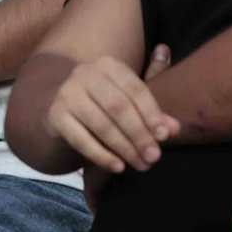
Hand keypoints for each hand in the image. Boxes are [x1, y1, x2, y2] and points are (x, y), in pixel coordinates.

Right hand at [42, 51, 180, 175]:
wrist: (64, 106)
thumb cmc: (105, 102)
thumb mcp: (128, 100)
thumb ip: (152, 111)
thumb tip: (175, 128)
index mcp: (109, 65)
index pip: (135, 89)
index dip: (151, 113)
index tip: (164, 136)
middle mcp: (85, 73)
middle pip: (118, 107)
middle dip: (139, 134)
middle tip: (154, 156)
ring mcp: (67, 94)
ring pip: (101, 124)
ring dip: (124, 148)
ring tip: (141, 164)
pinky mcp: (55, 115)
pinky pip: (80, 140)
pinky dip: (101, 155)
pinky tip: (118, 166)